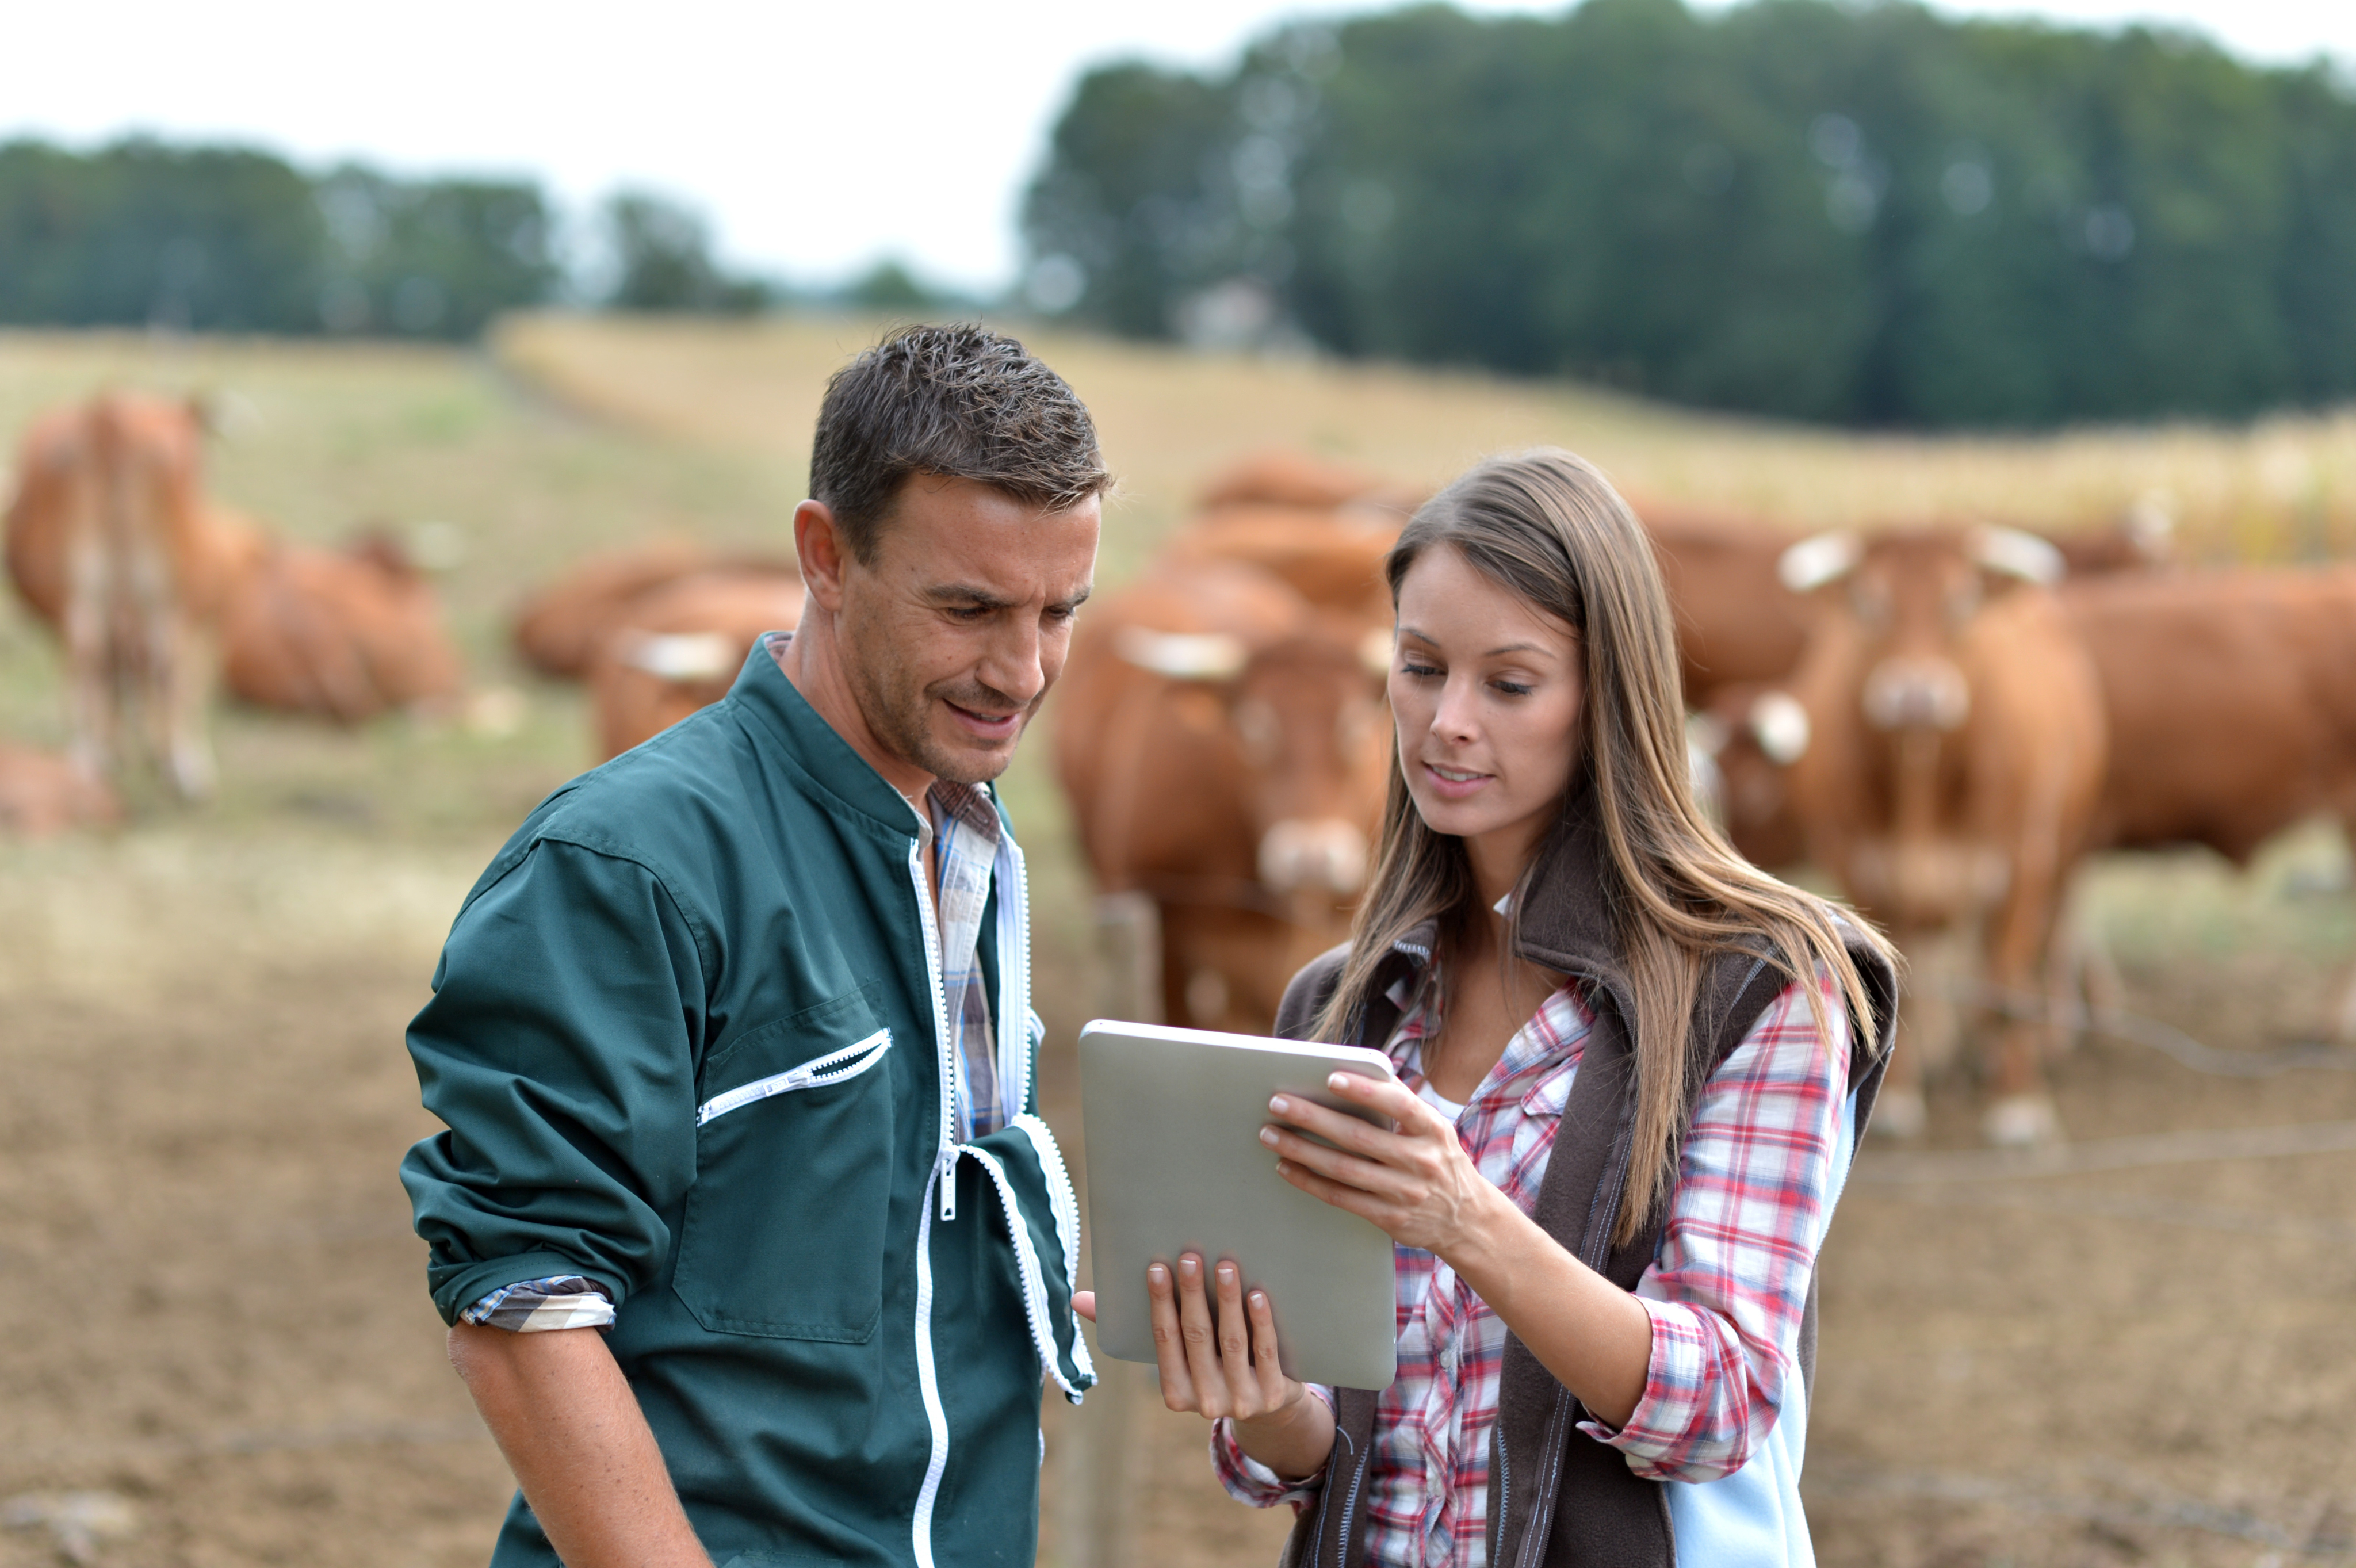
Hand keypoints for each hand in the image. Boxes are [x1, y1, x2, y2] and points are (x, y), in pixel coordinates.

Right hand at [1140, 1252, 1334, 1480]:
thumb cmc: (1210, 1366)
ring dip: (1227, 1301)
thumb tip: (1077, 1299)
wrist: (1271, 1409)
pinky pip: (1266, 1353)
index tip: (1157, 1267)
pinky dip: (1261, 1322)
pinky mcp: (1276, 1394)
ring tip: (1226, 1266)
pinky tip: (1257, 1295)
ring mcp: (1242, 1399)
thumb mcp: (1176, 1356)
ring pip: (1233, 1342)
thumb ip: (1127, 1328)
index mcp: (1175, 1393)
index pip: (1164, 1340)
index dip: (1160, 1303)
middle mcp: (1206, 1402)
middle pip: (1197, 1337)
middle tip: (1190, 1257)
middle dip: (1191, 1295)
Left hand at [1261, 1072, 1512, 1262]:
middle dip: (1313, 1118)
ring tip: (1270, 1134)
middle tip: (1277, 1102)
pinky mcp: (1389, 1218)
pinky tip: (1286, 1167)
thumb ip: (1403, 1104)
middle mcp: (1421, 1161)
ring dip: (1301, 1150)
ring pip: (1343, 1169)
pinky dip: (1310, 1181)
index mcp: (1433, 1130)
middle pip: (1358, 1137)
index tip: (1331, 1077)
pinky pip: (1341, 1198)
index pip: (1399, 1105)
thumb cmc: (1440, 1161)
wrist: (1467, 1220)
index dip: (1365, 1091)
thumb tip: (1361, 1071)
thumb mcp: (1435, 1130)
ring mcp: (1404, 1193)